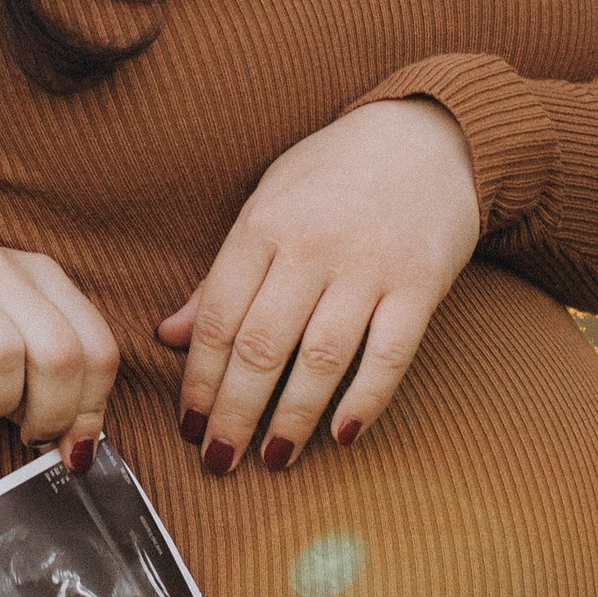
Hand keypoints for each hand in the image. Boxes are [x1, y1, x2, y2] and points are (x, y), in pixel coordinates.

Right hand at [0, 246, 118, 460]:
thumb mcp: (16, 348)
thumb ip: (57, 386)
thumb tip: (80, 450)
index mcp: (39, 273)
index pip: (96, 346)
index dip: (91, 407)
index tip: (69, 441)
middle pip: (57, 353)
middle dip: (49, 413)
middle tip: (26, 433)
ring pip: (1, 358)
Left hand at [158, 97, 479, 471]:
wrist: (426, 135)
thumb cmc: (333, 174)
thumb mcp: (266, 205)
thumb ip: (222, 275)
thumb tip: (171, 336)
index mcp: (264, 227)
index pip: (220, 318)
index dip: (200, 380)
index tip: (190, 425)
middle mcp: (313, 247)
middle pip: (262, 346)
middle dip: (236, 413)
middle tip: (220, 461)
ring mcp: (369, 266)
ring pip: (321, 358)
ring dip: (292, 417)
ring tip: (273, 456)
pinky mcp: (420, 283)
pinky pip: (390, 354)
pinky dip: (364, 399)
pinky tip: (341, 435)